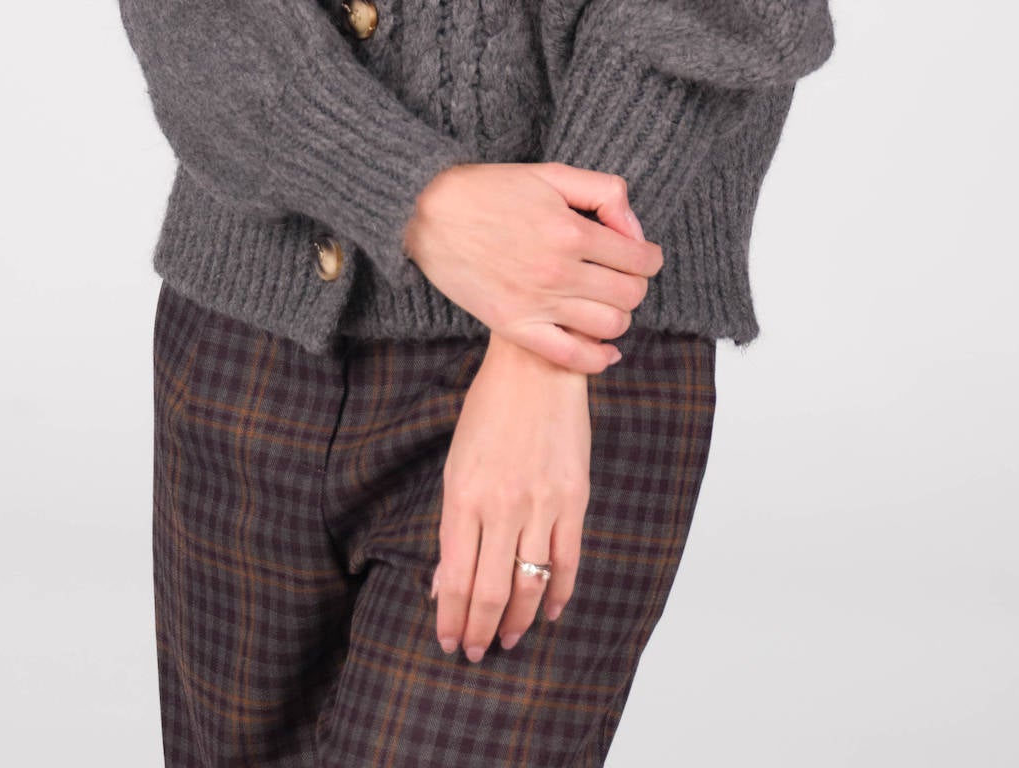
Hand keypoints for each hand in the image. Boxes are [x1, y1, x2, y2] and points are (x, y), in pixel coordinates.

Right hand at [402, 162, 663, 374]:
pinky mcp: (514, 326)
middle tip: (624, 275)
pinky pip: (572, 357)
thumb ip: (603, 192)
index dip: (649, 257)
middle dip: (637, 284)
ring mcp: (536, 303)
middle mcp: (559, 271)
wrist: (429, 212)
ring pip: (609, 326)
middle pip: (629, 294)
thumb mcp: (551, 174)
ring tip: (607, 301)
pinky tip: (606, 348)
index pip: (638, 258)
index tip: (644, 254)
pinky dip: (599, 358)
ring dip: (620, 315)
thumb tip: (633, 229)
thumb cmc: (490, 189)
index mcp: (570, 230)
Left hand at [430, 332, 590, 661]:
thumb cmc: (489, 411)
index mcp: (463, 496)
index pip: (455, 578)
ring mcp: (542, 504)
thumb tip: (444, 585)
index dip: (451, 618)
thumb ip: (452, 527)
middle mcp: (502, 506)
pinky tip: (547, 612)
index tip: (449, 642)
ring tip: (507, 640)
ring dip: (516, 622)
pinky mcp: (575, 499)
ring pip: (529, 585)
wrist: (537, 367)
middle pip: (490, 591)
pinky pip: (568, 562)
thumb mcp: (456, 465)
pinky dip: (558, 594)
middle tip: (474, 652)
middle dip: (479, 631)